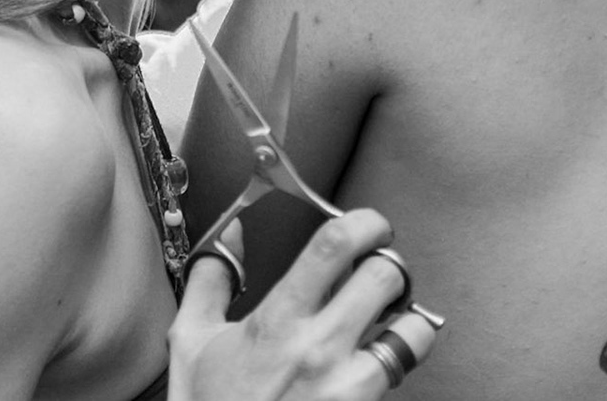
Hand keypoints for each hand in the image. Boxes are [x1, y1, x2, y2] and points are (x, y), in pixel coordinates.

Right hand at [169, 211, 439, 400]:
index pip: (334, 248)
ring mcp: (349, 389)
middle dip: (390, 265)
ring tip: (389, 318)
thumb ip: (211, 281)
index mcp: (278, 324)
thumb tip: (232, 236)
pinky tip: (375, 361)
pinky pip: (402, 377)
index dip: (362, 222)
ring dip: (406, 317)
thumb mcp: (192, 342)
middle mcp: (320, 353)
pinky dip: (396, 362)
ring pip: (413, 331)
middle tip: (380, 269)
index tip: (367, 225)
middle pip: (386, 278)